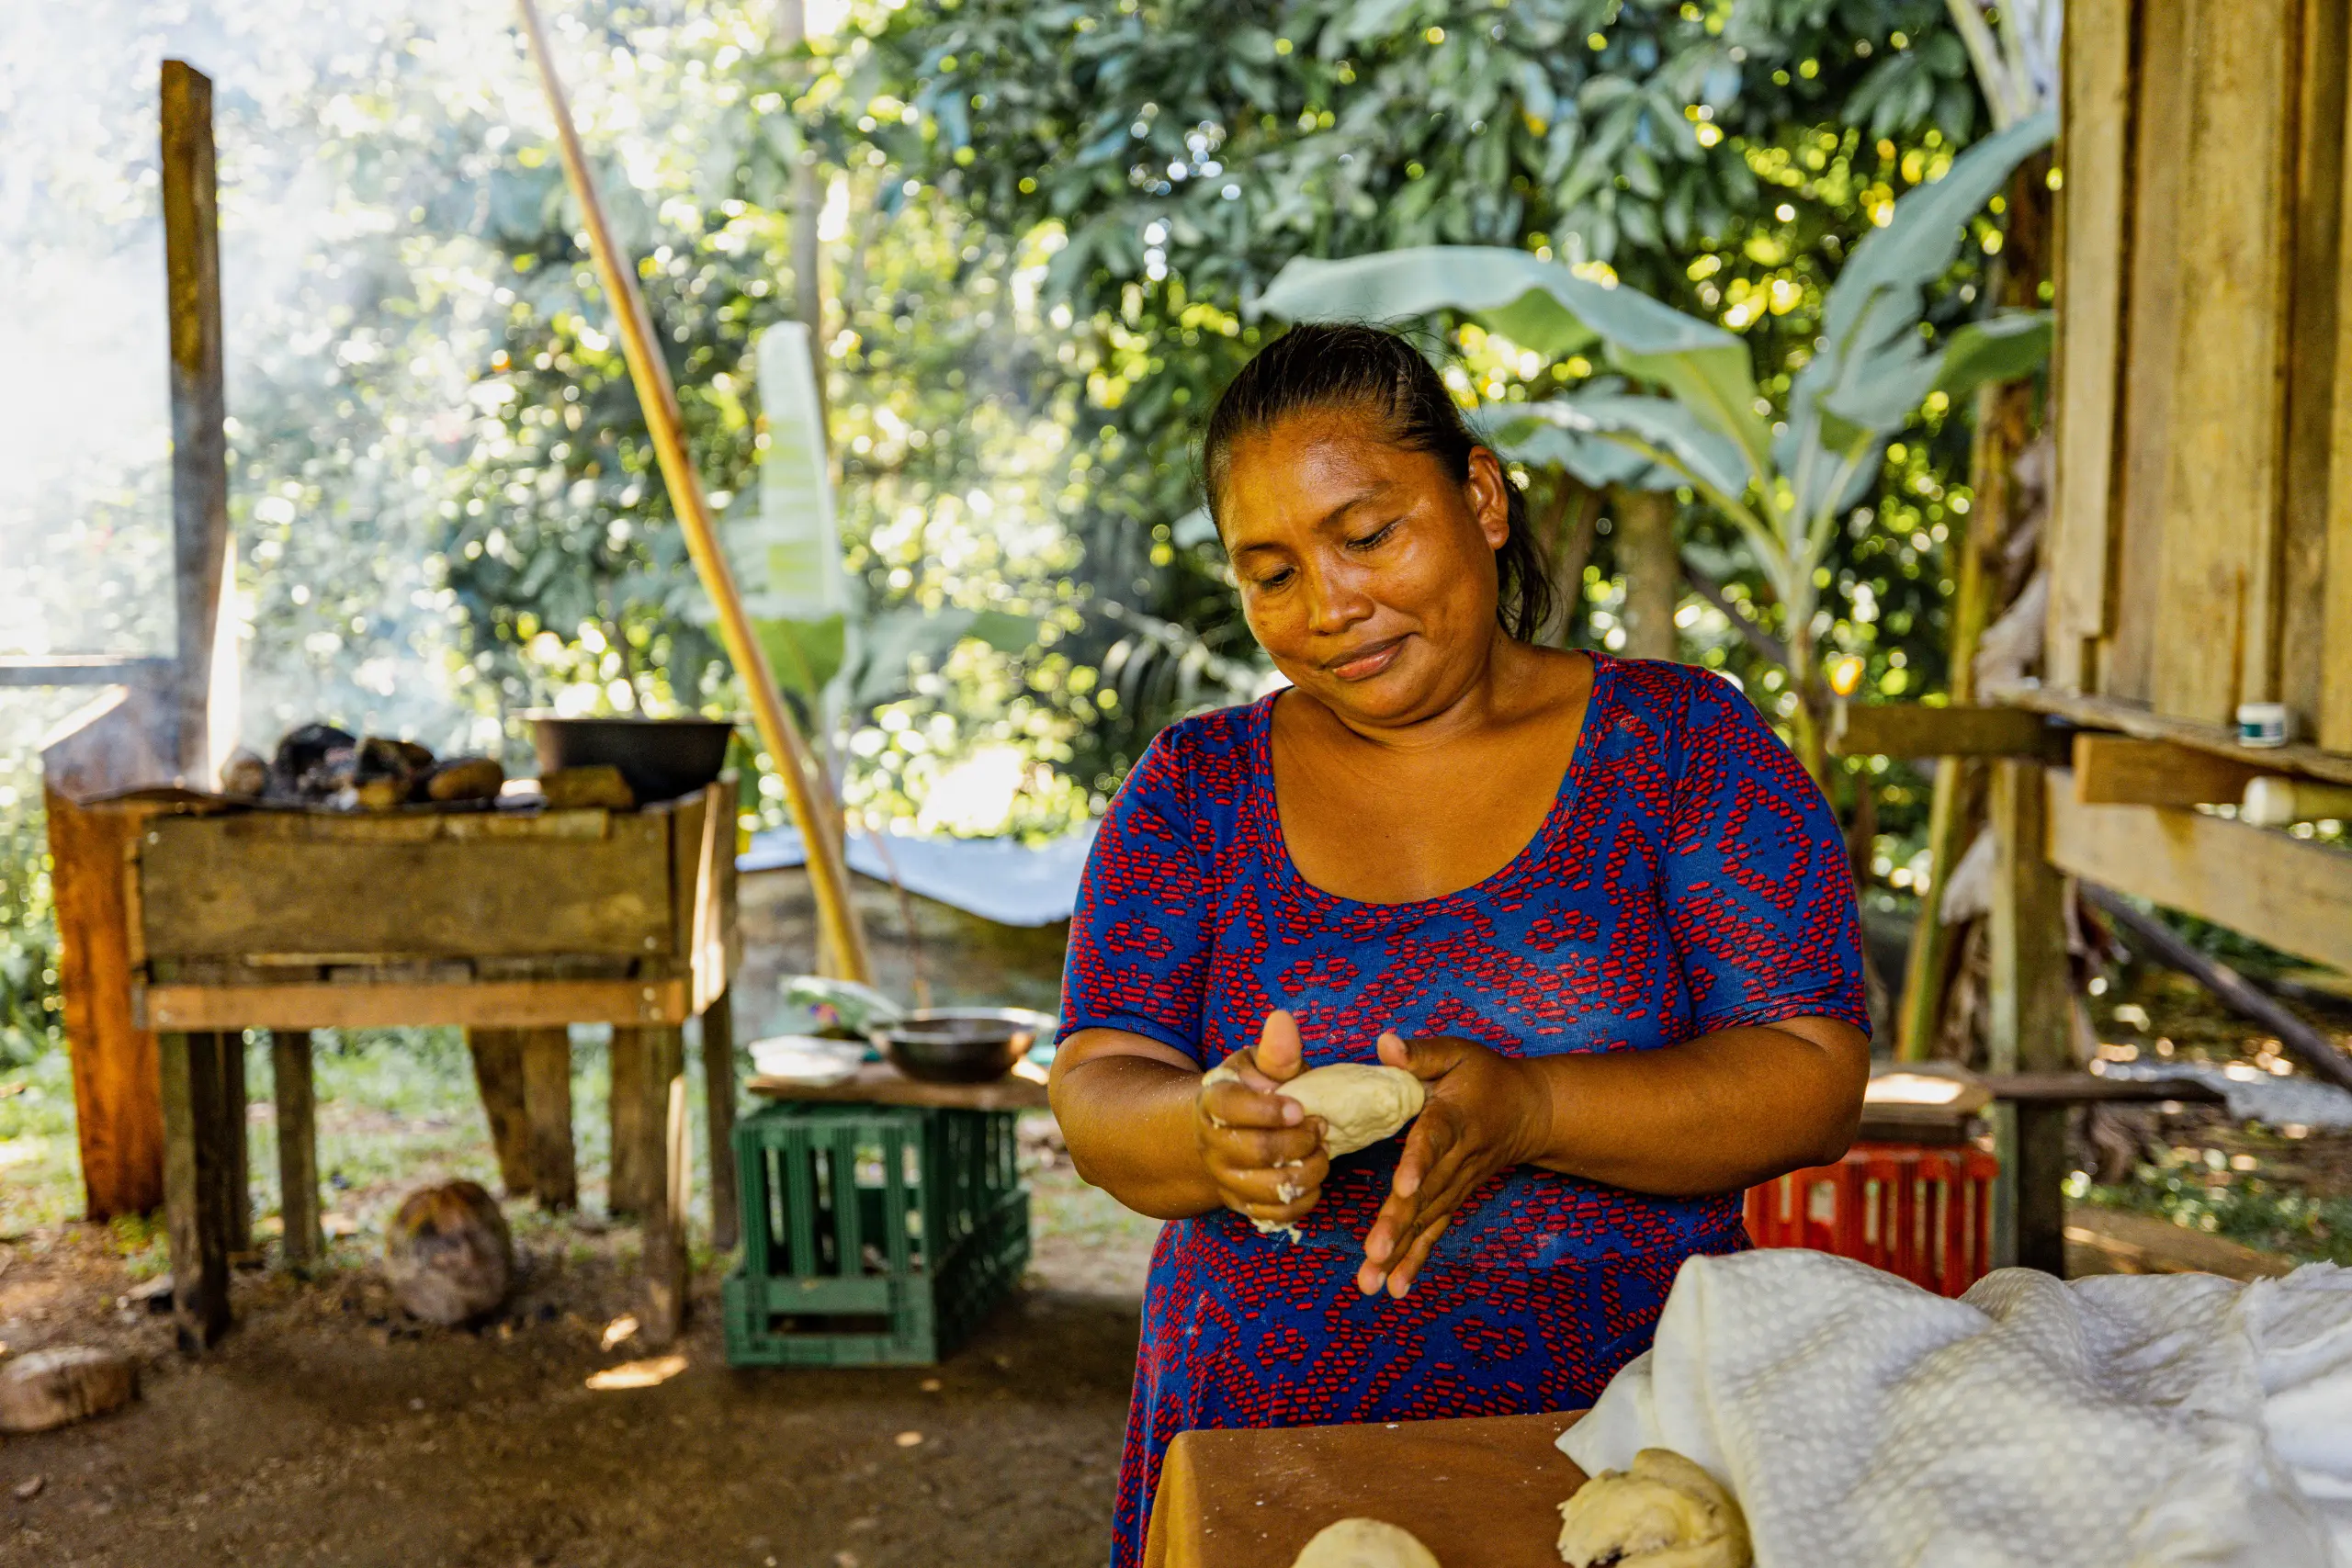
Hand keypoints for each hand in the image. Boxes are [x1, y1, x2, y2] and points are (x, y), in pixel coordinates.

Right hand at [1195, 1010, 1332, 1227]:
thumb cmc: (1254, 1091)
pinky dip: (1303, 1199)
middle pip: (1259, 1151)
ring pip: (1271, 1188)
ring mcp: (1226, 1178)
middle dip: (1300, 1141)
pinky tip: (1313, 1178)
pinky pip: (1276, 1215)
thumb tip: (1282, 1021)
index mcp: (1213, 1102)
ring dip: (1308, 1170)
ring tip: (1322, 1151)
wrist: (1228, 1131)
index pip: (1231, 1109)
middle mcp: (1212, 1144)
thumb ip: (1274, 1052)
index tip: (1300, 1107)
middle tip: (1321, 1126)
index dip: (1269, 1110)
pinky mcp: (1243, 1204)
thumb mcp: (1260, 1066)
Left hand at [1357, 1031, 1548, 1298]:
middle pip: (1427, 1194)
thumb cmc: (1485, 1076)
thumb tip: (1384, 1044)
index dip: (1419, 1164)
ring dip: (1400, 1252)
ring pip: (1428, 1220)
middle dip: (1399, 1225)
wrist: (1531, 1111)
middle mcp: (1457, 1157)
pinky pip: (1435, 1231)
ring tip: (1372, 1282)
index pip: (1434, 1141)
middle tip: (1373, 1255)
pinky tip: (1394, 1285)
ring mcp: (1458, 1184)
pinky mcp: (1456, 1198)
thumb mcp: (1458, 1052)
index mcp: (1453, 1117)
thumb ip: (1421, 1053)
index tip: (1404, 1188)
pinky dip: (1416, 1259)